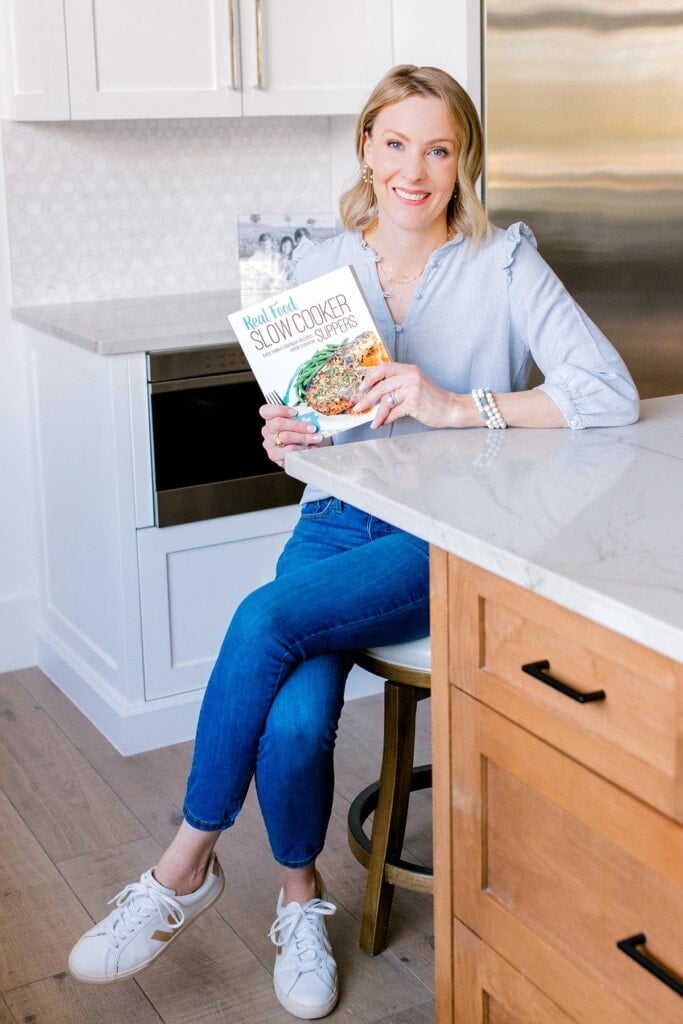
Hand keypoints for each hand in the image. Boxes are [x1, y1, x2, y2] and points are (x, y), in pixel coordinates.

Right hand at [260, 403, 323, 466]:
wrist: (301, 452)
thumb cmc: (300, 432)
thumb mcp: (299, 421)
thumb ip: (301, 415)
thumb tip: (314, 412)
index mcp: (270, 418)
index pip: (266, 410)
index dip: (279, 410)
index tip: (295, 412)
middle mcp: (267, 430)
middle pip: (278, 423)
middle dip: (298, 425)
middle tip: (313, 428)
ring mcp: (269, 444)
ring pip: (285, 438)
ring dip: (303, 437)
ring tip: (317, 438)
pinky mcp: (275, 456)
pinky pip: (289, 452)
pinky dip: (302, 449)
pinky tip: (311, 448)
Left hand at [353, 362, 469, 429]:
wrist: (451, 408)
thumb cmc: (432, 399)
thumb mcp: (416, 384)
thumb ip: (399, 384)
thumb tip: (376, 395)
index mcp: (409, 369)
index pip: (384, 368)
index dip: (370, 377)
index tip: (361, 388)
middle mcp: (410, 376)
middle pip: (381, 386)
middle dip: (367, 398)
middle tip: (358, 407)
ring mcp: (412, 389)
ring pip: (386, 400)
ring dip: (376, 413)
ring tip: (372, 421)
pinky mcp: (414, 403)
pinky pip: (394, 412)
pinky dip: (386, 419)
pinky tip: (382, 424)